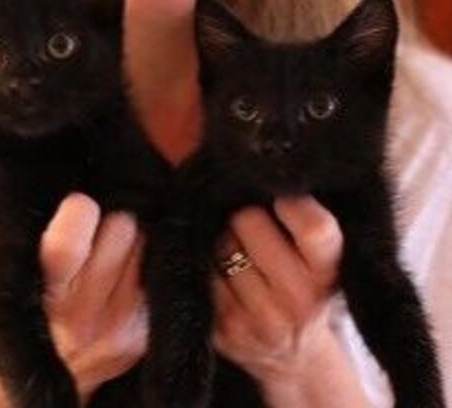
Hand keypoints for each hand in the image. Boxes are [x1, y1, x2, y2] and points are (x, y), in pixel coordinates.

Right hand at [0, 178, 147, 401]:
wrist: (51, 375)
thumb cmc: (28, 305)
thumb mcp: (9, 268)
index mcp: (46, 291)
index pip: (69, 240)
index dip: (79, 211)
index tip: (76, 207)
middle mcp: (83, 315)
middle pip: (122, 228)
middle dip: (112, 222)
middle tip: (97, 233)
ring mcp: (120, 327)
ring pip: (146, 244)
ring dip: (133, 243)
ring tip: (111, 255)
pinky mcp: (146, 335)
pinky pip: (161, 273)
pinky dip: (148, 267)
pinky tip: (128, 276)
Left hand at [212, 196, 342, 384]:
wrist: (297, 359)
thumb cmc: (307, 284)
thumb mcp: (323, 255)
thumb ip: (305, 216)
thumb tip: (261, 168)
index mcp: (326, 272)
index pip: (312, 226)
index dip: (291, 203)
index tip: (282, 200)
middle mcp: (298, 300)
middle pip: (247, 220)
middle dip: (246, 216)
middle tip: (254, 228)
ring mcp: (259, 319)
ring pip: (219, 243)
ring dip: (223, 240)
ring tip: (239, 252)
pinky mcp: (225, 331)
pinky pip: (200, 272)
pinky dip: (206, 266)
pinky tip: (222, 273)